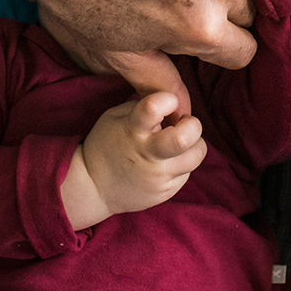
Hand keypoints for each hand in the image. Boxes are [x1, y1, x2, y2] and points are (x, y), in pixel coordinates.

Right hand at [60, 92, 207, 229]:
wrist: (93, 188)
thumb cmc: (107, 145)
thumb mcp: (115, 117)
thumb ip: (142, 107)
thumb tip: (172, 101)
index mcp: (132, 130)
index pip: (154, 107)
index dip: (168, 99)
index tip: (168, 102)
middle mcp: (147, 153)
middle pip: (184, 138)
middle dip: (193, 125)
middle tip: (184, 124)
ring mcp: (158, 176)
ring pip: (197, 155)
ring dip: (193, 144)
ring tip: (178, 144)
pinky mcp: (166, 191)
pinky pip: (187, 172)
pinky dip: (181, 163)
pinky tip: (165, 162)